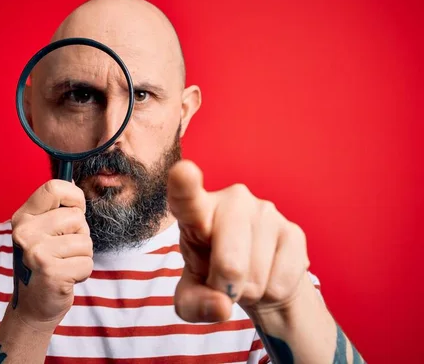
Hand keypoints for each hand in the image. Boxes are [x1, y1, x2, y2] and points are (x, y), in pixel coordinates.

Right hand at [10, 180, 93, 330]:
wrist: (33, 305)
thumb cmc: (44, 263)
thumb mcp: (42, 231)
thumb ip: (56, 208)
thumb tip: (73, 177)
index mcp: (23, 216)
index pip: (54, 187)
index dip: (74, 197)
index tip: (74, 211)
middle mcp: (25, 232)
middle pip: (76, 217)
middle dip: (80, 234)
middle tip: (64, 250)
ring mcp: (36, 252)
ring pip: (85, 241)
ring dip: (82, 255)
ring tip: (64, 264)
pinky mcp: (51, 272)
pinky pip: (87, 262)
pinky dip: (83, 272)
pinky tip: (66, 278)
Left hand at [168, 160, 310, 322]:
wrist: (256, 279)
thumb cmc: (212, 276)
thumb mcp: (191, 296)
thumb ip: (193, 304)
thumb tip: (221, 305)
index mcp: (196, 210)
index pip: (187, 197)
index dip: (185, 186)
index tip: (184, 172)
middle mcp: (232, 201)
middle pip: (230, 263)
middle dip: (226, 287)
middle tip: (222, 282)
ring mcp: (265, 212)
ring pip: (256, 277)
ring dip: (249, 291)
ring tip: (245, 276)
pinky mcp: (293, 231)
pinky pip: (281, 282)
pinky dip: (272, 292)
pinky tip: (267, 275)